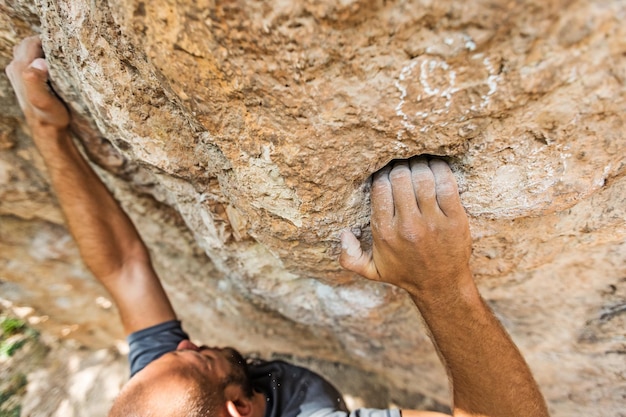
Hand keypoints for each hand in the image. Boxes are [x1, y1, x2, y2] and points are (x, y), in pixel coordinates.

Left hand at [6, 36, 69, 133]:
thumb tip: (39, 62)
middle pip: (28, 44)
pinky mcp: (23, 78)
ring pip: (28, 51)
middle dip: (45, 43)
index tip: (66, 45)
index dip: (49, 40)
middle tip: (65, 50)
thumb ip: (36, 80)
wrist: (47, 131)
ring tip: (61, 57)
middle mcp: (15, 68)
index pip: (32, 42)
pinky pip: (30, 60)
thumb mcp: (43, 100)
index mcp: (21, 69)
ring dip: (43, 50)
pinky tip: (54, 67)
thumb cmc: (50, 117)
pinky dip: (42, 58)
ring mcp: (17, 73)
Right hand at [340, 157, 472, 295]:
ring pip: (423, 177)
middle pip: (400, 177)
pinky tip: (436, 167)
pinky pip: (446, 184)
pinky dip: (441, 170)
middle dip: (400, 167)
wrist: (441, 285)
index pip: (380, 187)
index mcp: (385, 232)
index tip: (387, 173)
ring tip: (418, 165)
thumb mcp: (372, 271)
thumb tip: (344, 234)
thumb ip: (349, 257)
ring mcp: (433, 222)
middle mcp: (408, 226)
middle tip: (403, 166)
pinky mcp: (455, 219)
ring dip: (420, 165)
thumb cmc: (405, 274)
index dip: (383, 174)